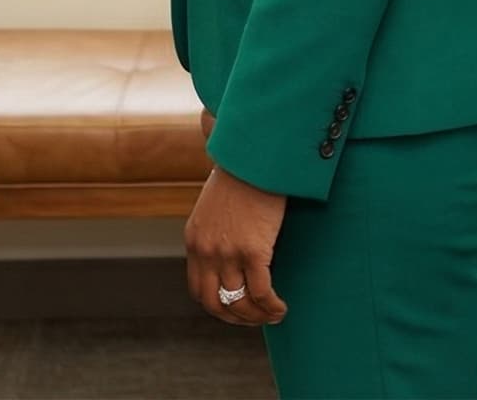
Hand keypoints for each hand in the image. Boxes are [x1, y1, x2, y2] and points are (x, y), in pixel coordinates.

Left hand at [184, 167, 287, 326]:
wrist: (253, 155)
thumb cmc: (242, 175)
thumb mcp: (216, 206)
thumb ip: (217, 231)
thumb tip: (232, 248)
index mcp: (195, 241)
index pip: (198, 290)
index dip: (218, 307)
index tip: (237, 309)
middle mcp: (207, 252)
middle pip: (216, 304)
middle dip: (237, 319)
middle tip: (256, 319)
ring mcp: (228, 253)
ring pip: (240, 303)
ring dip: (258, 317)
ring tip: (274, 315)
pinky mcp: (253, 250)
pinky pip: (261, 292)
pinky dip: (272, 307)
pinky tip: (281, 308)